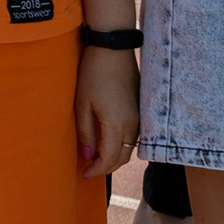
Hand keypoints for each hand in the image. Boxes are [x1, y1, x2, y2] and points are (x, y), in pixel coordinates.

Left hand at [74, 46, 139, 179]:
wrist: (113, 49)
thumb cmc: (94, 73)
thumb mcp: (82, 104)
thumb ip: (85, 132)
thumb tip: (88, 155)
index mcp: (117, 125)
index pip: (109, 160)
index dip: (97, 170)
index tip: (84, 174)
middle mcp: (133, 125)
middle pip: (122, 158)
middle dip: (106, 167)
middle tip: (89, 169)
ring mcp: (139, 118)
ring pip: (129, 148)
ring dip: (114, 157)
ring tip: (96, 157)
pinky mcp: (141, 110)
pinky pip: (133, 137)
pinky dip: (121, 145)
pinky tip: (108, 141)